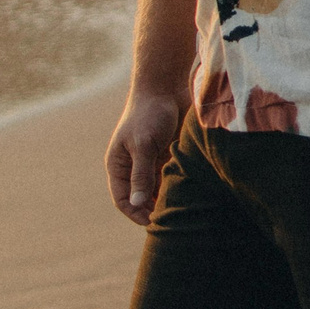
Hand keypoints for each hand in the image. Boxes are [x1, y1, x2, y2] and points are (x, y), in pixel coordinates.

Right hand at [104, 89, 185, 223]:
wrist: (168, 86)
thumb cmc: (150, 113)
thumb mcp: (144, 145)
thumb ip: (141, 175)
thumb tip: (137, 204)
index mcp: (119, 165)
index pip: (122, 199)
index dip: (135, 213)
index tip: (153, 222)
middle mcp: (133, 166)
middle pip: (141, 197)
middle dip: (153, 209)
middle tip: (172, 219)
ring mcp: (152, 160)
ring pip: (158, 189)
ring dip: (167, 198)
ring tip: (182, 207)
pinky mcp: (169, 154)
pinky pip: (172, 177)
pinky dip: (178, 185)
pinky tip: (191, 191)